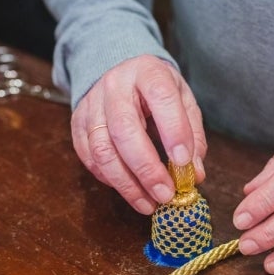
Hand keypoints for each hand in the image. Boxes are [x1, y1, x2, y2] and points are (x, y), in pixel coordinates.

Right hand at [71, 55, 206, 214]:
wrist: (120, 70)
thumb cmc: (157, 90)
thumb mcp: (183, 101)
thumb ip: (192, 135)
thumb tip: (195, 174)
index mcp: (148, 72)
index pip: (160, 97)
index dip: (173, 131)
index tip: (184, 163)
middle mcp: (115, 85)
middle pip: (124, 130)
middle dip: (146, 169)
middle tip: (165, 194)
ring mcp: (92, 104)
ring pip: (102, 149)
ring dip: (126, 183)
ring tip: (148, 203)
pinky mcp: (78, 123)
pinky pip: (89, 157)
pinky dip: (109, 179)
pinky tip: (129, 189)